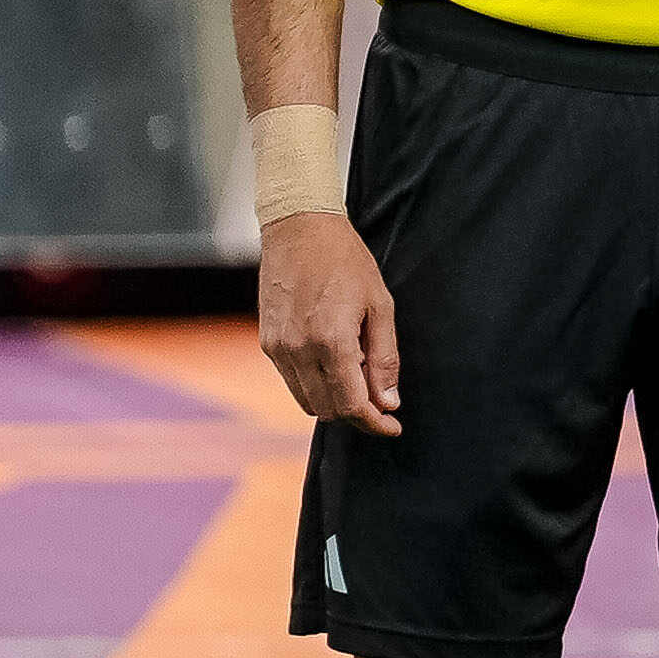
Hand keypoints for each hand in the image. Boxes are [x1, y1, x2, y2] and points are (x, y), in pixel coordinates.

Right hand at [259, 210, 402, 433]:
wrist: (299, 230)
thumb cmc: (347, 262)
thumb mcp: (380, 306)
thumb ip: (384, 357)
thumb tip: (388, 401)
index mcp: (330, 341)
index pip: (351, 403)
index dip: (373, 422)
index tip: (392, 427)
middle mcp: (297, 350)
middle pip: (327, 409)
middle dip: (357, 414)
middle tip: (383, 406)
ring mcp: (277, 348)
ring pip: (306, 400)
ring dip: (334, 401)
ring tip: (362, 382)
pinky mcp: (266, 342)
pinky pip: (292, 380)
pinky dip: (315, 384)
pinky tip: (337, 365)